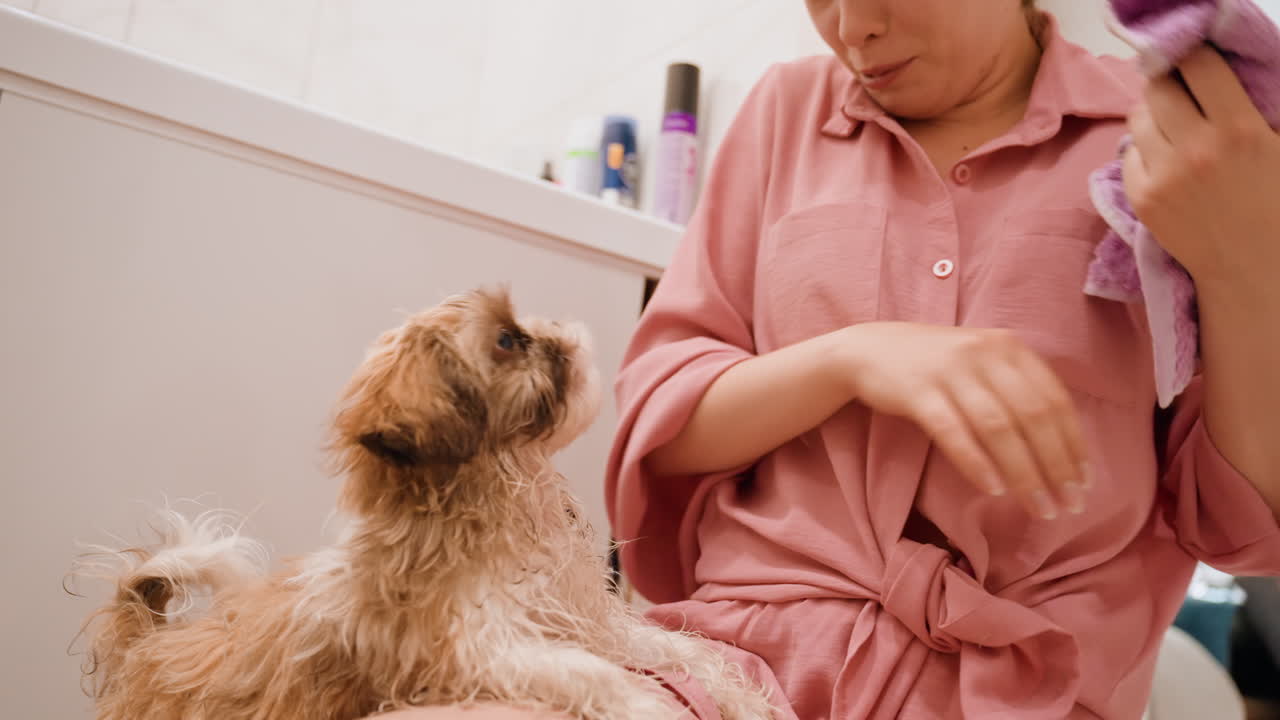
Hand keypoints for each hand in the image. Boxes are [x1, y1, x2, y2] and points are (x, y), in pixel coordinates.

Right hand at [840, 322, 1089, 519]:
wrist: (869, 349)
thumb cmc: (935, 365)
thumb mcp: (982, 362)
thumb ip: (1017, 389)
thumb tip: (1059, 447)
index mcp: (1009, 347)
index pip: (1055, 399)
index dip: (1074, 444)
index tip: (1083, 482)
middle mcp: (985, 353)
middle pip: (1032, 416)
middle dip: (1056, 466)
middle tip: (1068, 505)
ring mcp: (951, 371)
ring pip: (998, 428)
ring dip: (1024, 473)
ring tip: (1038, 507)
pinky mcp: (918, 391)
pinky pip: (953, 432)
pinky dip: (976, 463)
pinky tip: (992, 490)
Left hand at [1124, 45, 1279, 296]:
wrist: (1253, 267)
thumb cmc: (1273, 202)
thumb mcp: (1276, 145)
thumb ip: (1247, 107)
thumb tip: (1214, 75)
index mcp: (1239, 129)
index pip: (1199, 65)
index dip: (1193, 57)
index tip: (1193, 62)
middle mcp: (1196, 149)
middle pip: (1158, 88)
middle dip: (1166, 83)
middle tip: (1176, 91)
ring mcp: (1164, 176)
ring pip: (1138, 119)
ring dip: (1151, 115)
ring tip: (1170, 126)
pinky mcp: (1142, 199)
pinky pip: (1128, 155)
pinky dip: (1142, 151)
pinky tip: (1162, 159)